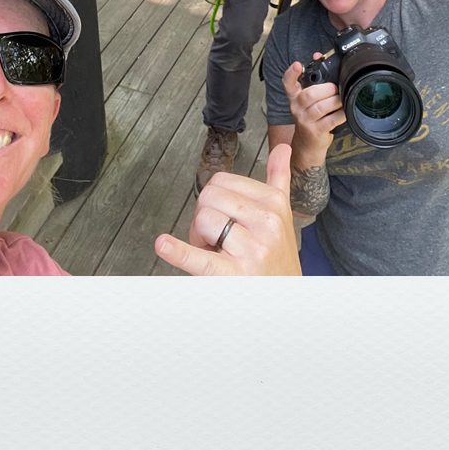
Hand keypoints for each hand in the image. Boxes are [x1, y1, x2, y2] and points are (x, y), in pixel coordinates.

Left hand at [153, 144, 301, 275]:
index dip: (214, 200)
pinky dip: (178, 252)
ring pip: (203, 220)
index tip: (225, 220)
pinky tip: (164, 245)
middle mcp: (266, 222)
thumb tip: (282, 148)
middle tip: (216, 241)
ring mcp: (252, 250)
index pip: (221, 181)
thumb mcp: (283, 217)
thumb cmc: (277, 258)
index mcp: (274, 202)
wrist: (284, 301)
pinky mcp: (234, 275)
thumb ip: (279, 179)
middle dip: (203, 218)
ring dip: (198, 240)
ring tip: (215, 254)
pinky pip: (201, 259)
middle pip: (209, 197)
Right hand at [283, 58, 345, 162]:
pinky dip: (340, 114)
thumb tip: (319, 55)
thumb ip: (314, 78)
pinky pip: (331, 120)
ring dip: (336, 101)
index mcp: (295, 96)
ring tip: (341, 100)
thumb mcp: (309, 99)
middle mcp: (297, 107)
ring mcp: (305, 120)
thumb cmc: (311, 117)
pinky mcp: (315, 131)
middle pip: (310, 94)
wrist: (307, 145)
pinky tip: (344, 112)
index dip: (292, 73)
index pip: (288, 83)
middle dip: (328, 89)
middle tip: (336, 89)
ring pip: (321, 107)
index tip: (297, 65)